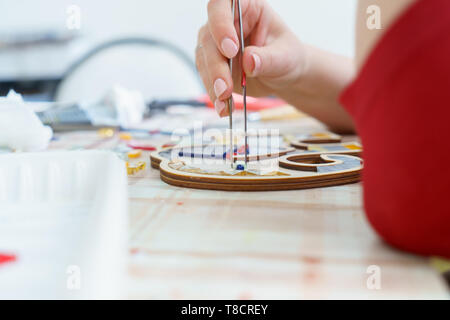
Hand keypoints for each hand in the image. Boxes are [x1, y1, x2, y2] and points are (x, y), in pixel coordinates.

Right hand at [196, 0, 304, 116]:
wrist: (282, 75)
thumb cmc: (287, 57)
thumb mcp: (286, 57)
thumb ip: (268, 58)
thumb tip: (249, 61)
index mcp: (246, 7)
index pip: (223, 5)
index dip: (221, 24)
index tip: (230, 48)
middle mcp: (226, 22)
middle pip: (209, 37)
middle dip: (216, 66)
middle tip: (225, 88)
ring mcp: (215, 43)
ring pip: (204, 59)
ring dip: (212, 83)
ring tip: (225, 103)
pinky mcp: (211, 64)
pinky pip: (206, 77)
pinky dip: (214, 94)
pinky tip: (223, 107)